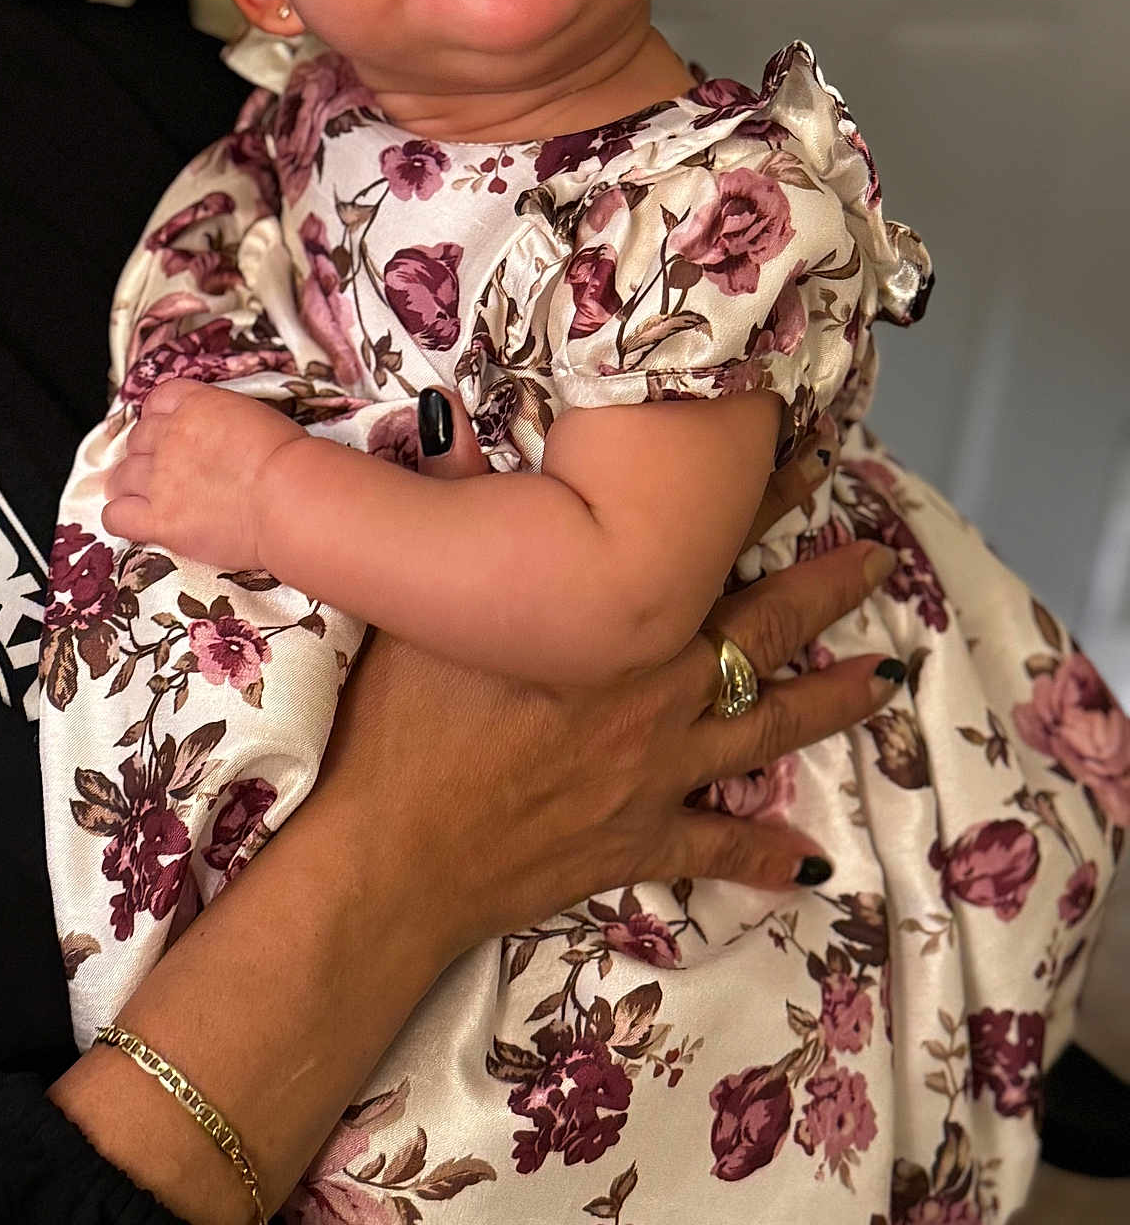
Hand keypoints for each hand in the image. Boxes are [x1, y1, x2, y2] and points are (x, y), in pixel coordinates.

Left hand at [102, 377, 304, 566]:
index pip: (158, 401)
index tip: (166, 430)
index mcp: (197, 405)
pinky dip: (120, 517)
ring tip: (145, 497)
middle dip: (146, 454)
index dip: (159, 417)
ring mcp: (160, 479)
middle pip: (137, 439)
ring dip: (130, 485)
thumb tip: (222, 437)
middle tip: (162, 470)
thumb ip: (226, 421)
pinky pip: (116, 516)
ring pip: (121, 476)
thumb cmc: (290, 462)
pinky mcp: (159, 519)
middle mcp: (171, 437)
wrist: (291, 498)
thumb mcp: (259, 418)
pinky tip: (135, 521)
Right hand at [312, 385, 903, 950]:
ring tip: (888, 678)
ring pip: (767, 732)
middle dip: (825, 591)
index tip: (809, 459)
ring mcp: (656, 775)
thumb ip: (450, 502)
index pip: (704, 549)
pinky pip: (717, 849)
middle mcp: (656, 696)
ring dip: (831, 702)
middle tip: (879, 559)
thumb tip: (453, 419)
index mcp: (614, 629)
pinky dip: (767, 854)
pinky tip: (814, 863)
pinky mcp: (638, 844)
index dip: (759, 502)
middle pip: (761, 633)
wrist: (394, 854)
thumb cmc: (403, 722)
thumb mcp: (422, 599)